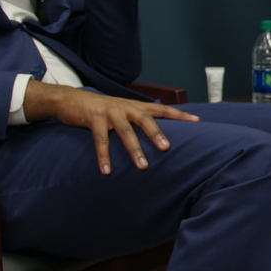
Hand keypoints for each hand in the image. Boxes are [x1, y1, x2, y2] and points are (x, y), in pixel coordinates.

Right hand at [23, 82, 199, 173]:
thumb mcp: (125, 111)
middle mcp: (126, 107)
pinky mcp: (94, 119)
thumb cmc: (105, 110)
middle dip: (157, 134)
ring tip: (143, 166)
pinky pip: (100, 140)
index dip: (179, 115)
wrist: (73, 99)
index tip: (197, 121)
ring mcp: (110, 112)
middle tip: (167, 149)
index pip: (162, 109)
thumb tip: (162, 135)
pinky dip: (104, 156)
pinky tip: (107, 171)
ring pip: (125, 132)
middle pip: (145, 120)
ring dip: (134, 150)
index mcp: (137, 106)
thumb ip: (141, 119)